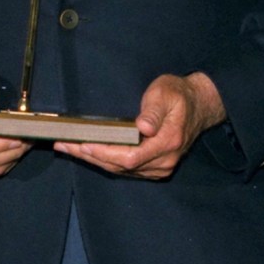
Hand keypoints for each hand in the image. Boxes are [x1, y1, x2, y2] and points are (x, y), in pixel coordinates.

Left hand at [53, 72, 225, 178]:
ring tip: (69, 148)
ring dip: (94, 160)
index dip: (104, 153)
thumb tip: (143, 126)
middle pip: (120, 167)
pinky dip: (106, 161)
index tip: (82, 145)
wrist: (199, 105)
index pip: (129, 157)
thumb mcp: (165, 93)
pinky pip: (126, 169)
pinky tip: (89, 152)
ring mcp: (160, 167)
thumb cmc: (178, 95)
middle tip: (64, 145)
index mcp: (167, 142)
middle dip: (90, 156)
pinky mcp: (155, 168)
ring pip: (121, 170)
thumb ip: (154, 110)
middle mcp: (164, 160)